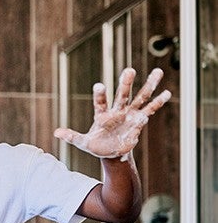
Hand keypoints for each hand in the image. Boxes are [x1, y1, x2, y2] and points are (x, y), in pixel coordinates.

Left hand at [54, 67, 170, 160]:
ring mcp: (129, 114)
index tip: (99, 85)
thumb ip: (72, 137)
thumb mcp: (83, 143)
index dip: (99, 94)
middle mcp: (116, 111)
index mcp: (102, 115)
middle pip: (122, 95)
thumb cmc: (97, 145)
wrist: (112, 152)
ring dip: (148, 85)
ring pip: (140, 97)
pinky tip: (167, 93)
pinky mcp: (138, 121)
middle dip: (125, 83)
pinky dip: (158, 103)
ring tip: (158, 72)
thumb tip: (56, 133)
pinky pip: (150, 110)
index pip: (100, 102)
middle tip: (129, 70)